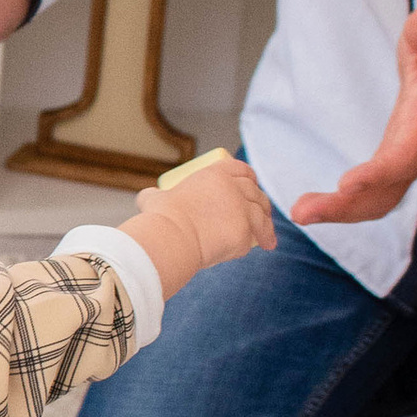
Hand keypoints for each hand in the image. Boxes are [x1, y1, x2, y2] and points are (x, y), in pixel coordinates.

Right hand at [124, 153, 273, 295]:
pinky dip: (255, 243)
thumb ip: (155, 195)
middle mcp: (232, 188)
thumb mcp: (154, 199)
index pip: (240, 169)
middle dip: (262, 203)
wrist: (170, 238)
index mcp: (214, 174)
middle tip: (261, 214)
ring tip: (268, 238)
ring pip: (262, 215)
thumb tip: (149, 196)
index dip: (249, 177)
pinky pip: (253, 238)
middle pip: (255, 192)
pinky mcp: (244, 232)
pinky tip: (257, 248)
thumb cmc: (160, 219)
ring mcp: (241, 210)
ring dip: (267, 226)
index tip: (252, 185)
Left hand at [292, 2, 416, 225]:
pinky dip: (349, 207)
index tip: (345, 184)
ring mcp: (409, 162)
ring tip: (302, 212)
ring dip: (342, 212)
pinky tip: (318, 208)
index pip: (402, 157)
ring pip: (380, 200)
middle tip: (302, 211)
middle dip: (347, 206)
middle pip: (386, 192)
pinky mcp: (398, 164)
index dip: (376, 174)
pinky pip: (376, 196)